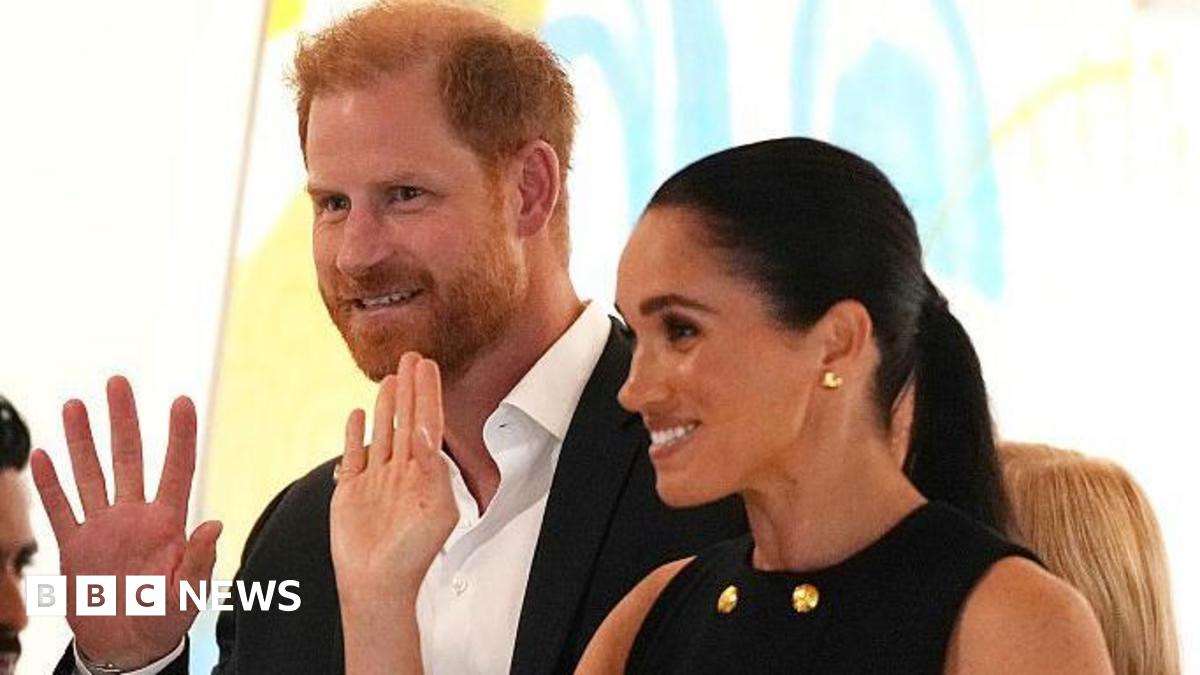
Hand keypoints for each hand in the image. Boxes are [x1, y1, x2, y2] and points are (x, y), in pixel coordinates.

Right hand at [30, 376, 221, 668]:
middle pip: (128, 458)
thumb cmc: (164, 621)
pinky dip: (50, 485)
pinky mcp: (75, 546)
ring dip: (82, 440)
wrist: (126, 645)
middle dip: (123, 420)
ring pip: (91, 474)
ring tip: (75, 404)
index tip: (182, 401)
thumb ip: (199, 561)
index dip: (180, 436)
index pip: (176, 469)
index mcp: (166, 524)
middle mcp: (134, 516)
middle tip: (118, 382)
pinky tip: (44, 455)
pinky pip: (61, 509)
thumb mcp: (187, 595)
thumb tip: (214, 524)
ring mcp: (103, 528)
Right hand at [331, 353, 456, 607]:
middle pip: (407, 420)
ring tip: (390, 377)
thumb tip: (429, 434)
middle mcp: (402, 473)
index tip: (427, 367)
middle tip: (412, 357)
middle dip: (410, 389)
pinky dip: (355, 434)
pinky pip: (354, 454)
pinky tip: (359, 414)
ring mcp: (377, 480)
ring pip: (384, 432)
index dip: (428, 393)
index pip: (429, 424)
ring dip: (387, 404)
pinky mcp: (351, 490)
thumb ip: (435, 470)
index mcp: (426, 475)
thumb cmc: (411, 556)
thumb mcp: (438, 510)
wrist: (376, 584)